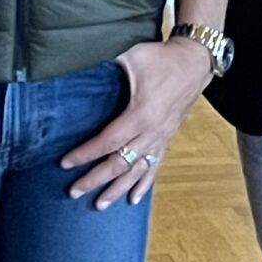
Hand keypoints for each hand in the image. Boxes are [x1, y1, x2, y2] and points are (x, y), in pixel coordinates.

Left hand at [62, 36, 213, 207]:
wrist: (195, 61)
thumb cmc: (163, 57)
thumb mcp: (133, 56)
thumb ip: (108, 64)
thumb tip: (80, 66)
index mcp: (141, 114)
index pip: (108, 141)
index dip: (85, 154)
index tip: (65, 163)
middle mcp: (152, 132)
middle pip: (119, 163)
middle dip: (95, 179)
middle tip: (74, 191)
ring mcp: (161, 137)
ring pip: (137, 170)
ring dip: (117, 189)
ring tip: (100, 205)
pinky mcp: (167, 137)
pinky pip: (155, 166)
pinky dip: (144, 184)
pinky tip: (134, 199)